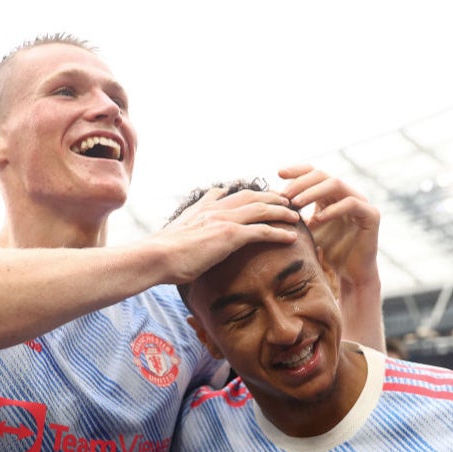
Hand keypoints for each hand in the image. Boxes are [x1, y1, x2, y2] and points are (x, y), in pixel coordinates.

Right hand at [157, 187, 298, 283]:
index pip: (231, 195)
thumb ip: (188, 222)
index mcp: (203, 208)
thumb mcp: (176, 232)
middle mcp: (215, 209)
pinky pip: (262, 230)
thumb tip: (190, 220)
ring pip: (261, 209)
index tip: (263, 196)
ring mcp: (224, 220)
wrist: (157, 257)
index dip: (250, 194)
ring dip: (281, 211)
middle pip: (251, 196)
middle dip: (272, 197)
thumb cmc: (163, 252)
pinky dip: (278, 232)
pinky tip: (291, 237)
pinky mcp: (230, 235)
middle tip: (287, 201)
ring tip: (295, 217)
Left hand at [278, 165, 379, 286]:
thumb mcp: (305, 230)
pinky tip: (317, 220)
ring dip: (313, 192)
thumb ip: (293, 215)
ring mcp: (361, 201)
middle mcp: (347, 193)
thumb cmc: (327, 252)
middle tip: (284, 195)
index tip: (278, 174)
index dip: (297, 171)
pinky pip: (351, 204)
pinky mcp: (371, 214)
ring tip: (295, 203)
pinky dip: (332, 210)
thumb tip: (267, 200)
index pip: (313, 172)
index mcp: (332, 194)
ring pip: (336, 184)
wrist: (350, 274)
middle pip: (322, 175)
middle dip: (301, 183)